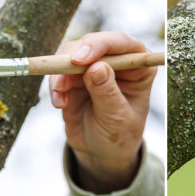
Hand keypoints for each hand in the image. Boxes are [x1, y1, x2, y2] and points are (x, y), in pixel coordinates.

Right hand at [49, 31, 156, 192]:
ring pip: (70, 54)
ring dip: (60, 75)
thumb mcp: (118, 118)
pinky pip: (58, 72)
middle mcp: (117, 60)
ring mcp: (93, 66)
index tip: (80, 59)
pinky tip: (60, 104)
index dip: (99, 45)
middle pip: (91, 43)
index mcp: (139, 66)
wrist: (101, 152)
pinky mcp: (74, 76)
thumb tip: (97, 67)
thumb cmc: (119, 135)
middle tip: (61, 81)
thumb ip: (107, 93)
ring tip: (60, 99)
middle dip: (72, 60)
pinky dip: (55, 86)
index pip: (121, 43)